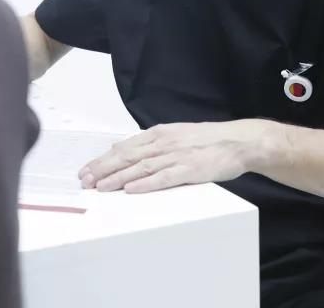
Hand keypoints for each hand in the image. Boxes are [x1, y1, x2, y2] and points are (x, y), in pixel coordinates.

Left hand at [79, 120, 274, 193]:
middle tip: (85, 181)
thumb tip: (125, 149)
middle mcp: (163, 143)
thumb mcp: (175, 134)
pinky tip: (131, 189)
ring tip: (100, 187)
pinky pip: (163, 178)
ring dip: (117, 177)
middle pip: (126, 156)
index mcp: (159, 134)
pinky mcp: (190, 170)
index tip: (87, 170)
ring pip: (140, 167)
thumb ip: (152, 143)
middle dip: (103, 169)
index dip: (103, 159)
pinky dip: (145, 184)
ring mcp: (176, 156)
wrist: (238, 141)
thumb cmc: (207, 140)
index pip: (124, 147)